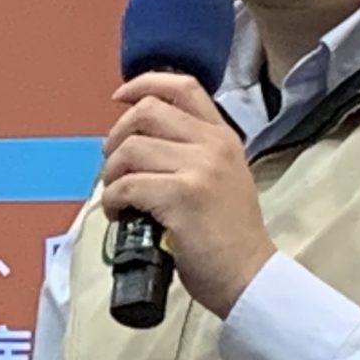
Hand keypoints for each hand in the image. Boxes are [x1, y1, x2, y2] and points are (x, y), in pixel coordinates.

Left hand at [100, 72, 274, 316]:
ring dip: (111, 174)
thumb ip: (191, 152)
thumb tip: (137, 142)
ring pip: (130, 149)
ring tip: (118, 196)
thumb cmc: (227, 235)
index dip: (144, 83)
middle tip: (114, 165)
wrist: (248, 275)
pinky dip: (113, 200)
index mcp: (223, 137)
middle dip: (117, 135)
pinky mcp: (181, 196)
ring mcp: (199, 168)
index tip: (120, 97)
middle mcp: (213, 145)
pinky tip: (120, 214)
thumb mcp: (222, 178)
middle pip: (146, 112)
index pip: (183, 86)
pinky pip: (127, 185)